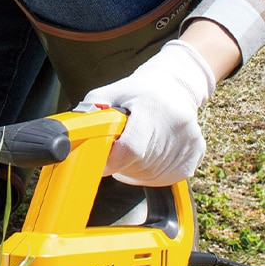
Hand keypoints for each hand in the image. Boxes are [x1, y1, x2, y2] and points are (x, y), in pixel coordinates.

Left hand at [76, 39, 215, 185]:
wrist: (176, 86)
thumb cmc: (139, 92)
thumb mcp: (111, 93)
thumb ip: (90, 113)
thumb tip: (69, 135)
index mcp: (153, 109)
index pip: (130, 150)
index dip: (110, 160)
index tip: (100, 159)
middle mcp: (175, 126)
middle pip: (138, 166)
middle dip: (121, 163)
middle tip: (117, 148)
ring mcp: (188, 143)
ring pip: (150, 176)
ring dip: (135, 170)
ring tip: (134, 147)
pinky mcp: (195, 156)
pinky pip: (166, 178)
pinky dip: (152, 173)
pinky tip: (149, 154)